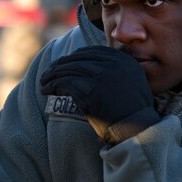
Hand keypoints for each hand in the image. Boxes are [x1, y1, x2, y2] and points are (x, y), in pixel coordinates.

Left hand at [40, 46, 160, 143]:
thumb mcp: (130, 79)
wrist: (138, 129)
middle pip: (77, 59)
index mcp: (122, 59)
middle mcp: (112, 64)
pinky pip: (65, 83)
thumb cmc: (131, 108)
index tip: (63, 63)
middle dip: (59, 66)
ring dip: (52, 76)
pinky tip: (47, 90)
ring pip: (68, 70)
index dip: (74, 57)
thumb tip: (86, 62)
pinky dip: (52, 86)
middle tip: (48, 73)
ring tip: (43, 82)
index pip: (91, 51)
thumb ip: (113, 68)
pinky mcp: (91, 91)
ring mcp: (101, 76)